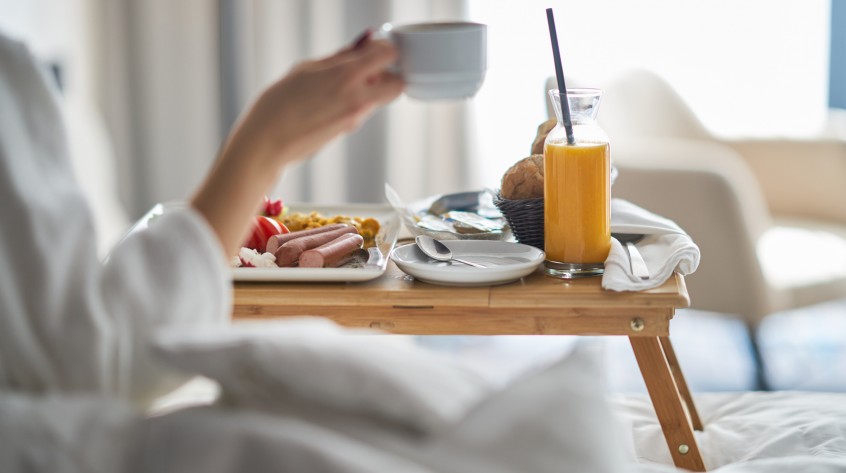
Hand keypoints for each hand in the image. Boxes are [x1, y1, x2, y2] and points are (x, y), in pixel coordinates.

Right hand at [223, 35, 403, 168]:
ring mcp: (357, 117)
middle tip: (367, 70)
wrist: (268, 142)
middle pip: (398, 83)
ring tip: (339, 87)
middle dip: (388, 74)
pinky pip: (364, 110)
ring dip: (370, 89)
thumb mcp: (307, 68)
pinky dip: (356, 103)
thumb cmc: (278, 104)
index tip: (372, 48)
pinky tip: (330, 102)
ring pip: (381, 98)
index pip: (388, 54)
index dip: (382, 49)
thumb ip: (339, 57)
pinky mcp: (350, 130)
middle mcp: (358, 98)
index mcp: (346, 75)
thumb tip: (362, 45)